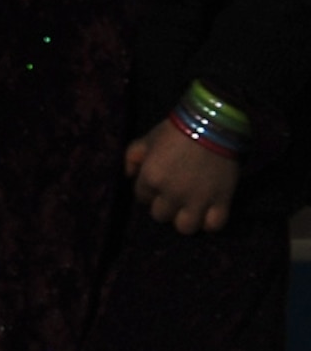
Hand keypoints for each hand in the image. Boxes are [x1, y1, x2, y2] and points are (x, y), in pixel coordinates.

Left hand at [125, 122, 240, 233]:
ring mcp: (198, 199)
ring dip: (185, 219)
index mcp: (151, 178)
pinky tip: (208, 213)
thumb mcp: (147, 138)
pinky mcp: (222, 200)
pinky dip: (210, 223)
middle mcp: (172, 193)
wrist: (213, 123)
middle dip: (164, 206)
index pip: (141, 197)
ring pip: (185, 228)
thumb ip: (132, 157)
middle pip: (161, 215)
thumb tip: (128, 176)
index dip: (149, 191)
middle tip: (173, 195)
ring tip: (189, 208)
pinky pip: (214, 225)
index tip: (158, 183)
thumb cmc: (177, 130)